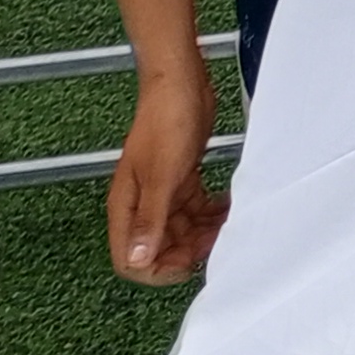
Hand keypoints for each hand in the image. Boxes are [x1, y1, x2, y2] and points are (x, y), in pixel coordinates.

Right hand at [107, 65, 227, 283]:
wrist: (181, 84)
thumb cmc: (166, 122)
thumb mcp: (161, 176)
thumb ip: (150, 219)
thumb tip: (137, 259)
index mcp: (126, 206)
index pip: (129, 260)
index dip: (156, 269)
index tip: (186, 264)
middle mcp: (141, 203)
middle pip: (159, 249)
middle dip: (186, 253)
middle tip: (215, 244)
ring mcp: (162, 192)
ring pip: (181, 231)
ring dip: (204, 235)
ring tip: (226, 226)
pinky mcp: (182, 180)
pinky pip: (195, 210)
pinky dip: (211, 215)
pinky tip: (227, 209)